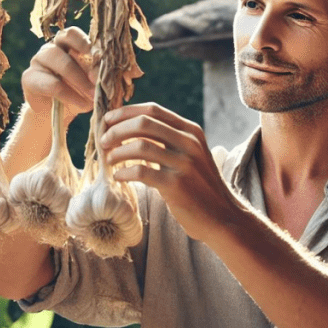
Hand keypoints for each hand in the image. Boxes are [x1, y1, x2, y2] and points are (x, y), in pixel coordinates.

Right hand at [21, 27, 98, 124]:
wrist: (55, 115)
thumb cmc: (79, 94)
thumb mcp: (94, 84)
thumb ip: (104, 76)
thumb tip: (128, 72)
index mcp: (68, 44)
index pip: (74, 32)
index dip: (88, 42)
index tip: (102, 59)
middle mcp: (52, 47)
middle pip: (64, 38)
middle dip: (85, 60)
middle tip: (99, 79)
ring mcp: (38, 60)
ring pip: (56, 59)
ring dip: (78, 78)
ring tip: (93, 96)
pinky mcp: (29, 78)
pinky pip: (50, 83)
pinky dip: (69, 95)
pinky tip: (81, 104)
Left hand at [100, 103, 244, 241]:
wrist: (223, 217)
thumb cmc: (200, 188)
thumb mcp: (191, 155)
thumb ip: (170, 141)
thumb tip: (131, 129)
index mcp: (191, 131)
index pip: (153, 110)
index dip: (126, 113)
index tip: (108, 120)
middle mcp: (189, 143)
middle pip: (144, 123)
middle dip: (117, 129)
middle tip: (104, 141)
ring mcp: (184, 163)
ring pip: (140, 146)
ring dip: (118, 152)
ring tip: (109, 160)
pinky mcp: (176, 185)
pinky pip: (141, 171)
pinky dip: (124, 172)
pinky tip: (119, 177)